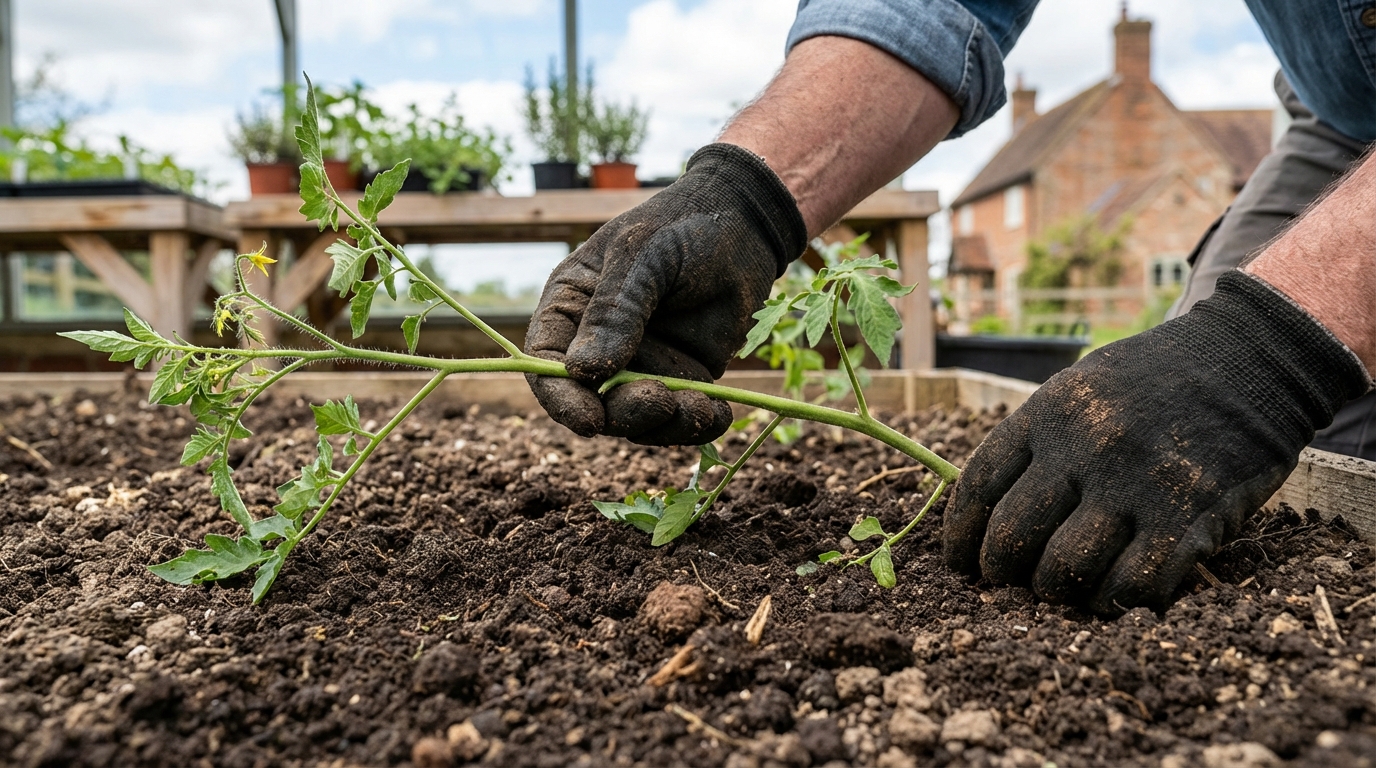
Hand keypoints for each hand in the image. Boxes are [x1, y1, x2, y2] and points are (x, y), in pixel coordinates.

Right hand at [525, 143, 806, 445]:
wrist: (746, 225)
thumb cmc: (682, 227)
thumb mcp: (644, 255)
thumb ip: (616, 309)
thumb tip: (582, 371)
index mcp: (571, 306)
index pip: (545, 361)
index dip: (559, 397)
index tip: (589, 420)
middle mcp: (598, 343)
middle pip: (592, 400)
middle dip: (623, 413)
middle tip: (662, 400)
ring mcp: (642, 364)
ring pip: (637, 417)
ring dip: (664, 423)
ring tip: (700, 406)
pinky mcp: (682, 376)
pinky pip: (681, 416)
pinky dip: (698, 423)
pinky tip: (719, 412)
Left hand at [944, 271, 1369, 614]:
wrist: (1248, 359)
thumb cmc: (1152, 380)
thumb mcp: (1079, 388)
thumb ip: (1036, 442)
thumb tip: (988, 515)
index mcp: (1048, 412)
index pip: (978, 486)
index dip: (960, 534)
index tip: (959, 559)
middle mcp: (1085, 447)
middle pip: (1012, 535)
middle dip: (998, 571)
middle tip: (1003, 583)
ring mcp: (1136, 484)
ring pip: (1065, 569)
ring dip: (1053, 591)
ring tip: (1058, 589)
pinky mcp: (1188, 518)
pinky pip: (1132, 585)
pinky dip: (1112, 600)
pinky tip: (1109, 594)